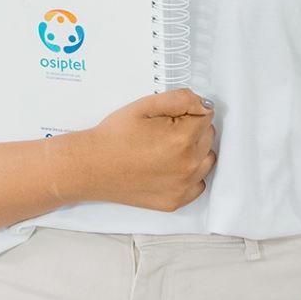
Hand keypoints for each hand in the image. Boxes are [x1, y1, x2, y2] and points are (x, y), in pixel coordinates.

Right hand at [67, 89, 215, 211]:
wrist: (91, 166)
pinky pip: (198, 183)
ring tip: (166, 149)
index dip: (187, 112)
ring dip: (194, 152)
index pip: (206, 115)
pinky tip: (168, 167)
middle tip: (163, 132)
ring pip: (207, 160)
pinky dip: (189, 174)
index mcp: (182, 139)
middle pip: (208, 137)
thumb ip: (180, 99)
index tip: (169, 117)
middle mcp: (187, 165)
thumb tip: (203, 104)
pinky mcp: (176, 200)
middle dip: (191, 130)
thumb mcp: (144, 106)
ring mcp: (183, 186)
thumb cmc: (114, 137)